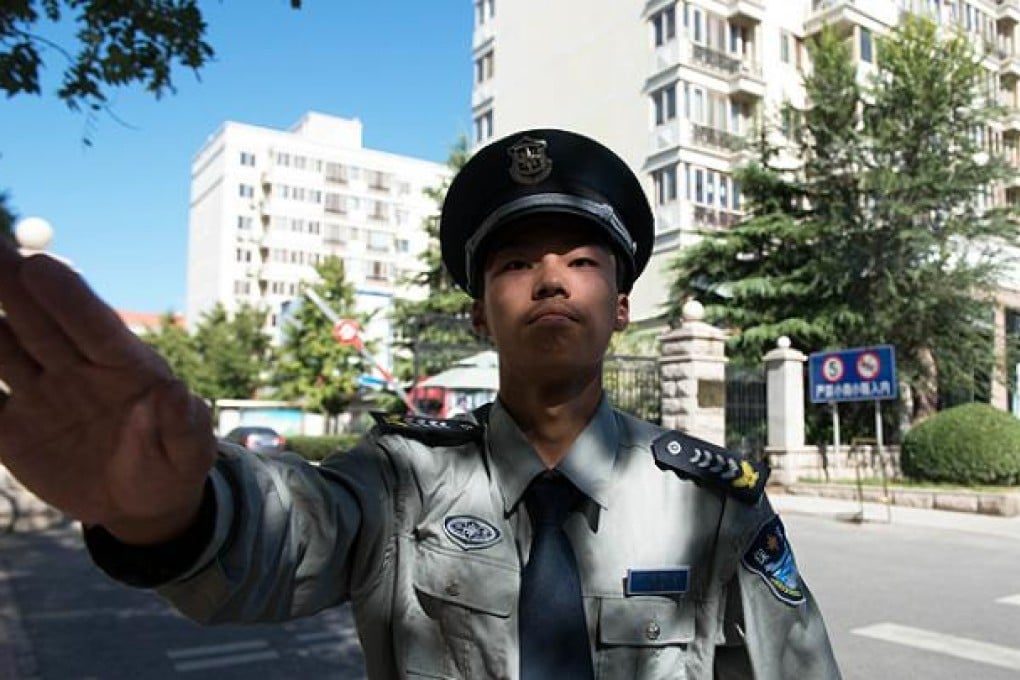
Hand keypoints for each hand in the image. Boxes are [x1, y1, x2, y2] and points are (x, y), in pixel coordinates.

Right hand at [0, 239, 215, 543]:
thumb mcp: (190, 453)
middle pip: (37, 319)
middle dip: (8, 280)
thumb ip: (186, 426)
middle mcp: (77, 369)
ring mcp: (41, 393)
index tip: (40, 265)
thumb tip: (180, 395)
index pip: (95, 326)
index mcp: (126, 366)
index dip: (69, 297)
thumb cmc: (173, 466)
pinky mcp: (11, 428)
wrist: (139, 502)